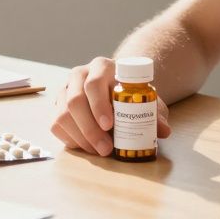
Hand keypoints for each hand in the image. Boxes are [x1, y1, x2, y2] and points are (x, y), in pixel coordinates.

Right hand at [50, 56, 171, 156]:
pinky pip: (56, 125)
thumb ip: (154, 113)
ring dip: (81, 138)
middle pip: (75, 101)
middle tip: (106, 149)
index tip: (110, 125)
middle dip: (90, 129)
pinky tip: (87, 147)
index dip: (99, 106)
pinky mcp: (57, 106)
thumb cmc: (131, 95)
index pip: (94, 83)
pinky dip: (71, 140)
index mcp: (102, 67)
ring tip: (99, 152)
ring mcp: (65, 89)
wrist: (115, 90)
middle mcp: (79, 74)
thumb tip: (163, 130)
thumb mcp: (146, 100)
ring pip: (63, 115)